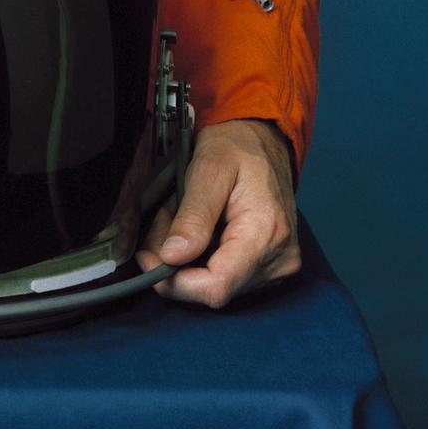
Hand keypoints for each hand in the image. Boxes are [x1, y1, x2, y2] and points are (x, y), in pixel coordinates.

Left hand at [135, 118, 300, 307]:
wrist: (264, 141)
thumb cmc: (239, 148)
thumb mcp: (208, 169)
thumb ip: (192, 216)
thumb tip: (172, 257)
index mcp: (267, 234)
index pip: (217, 286)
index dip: (175, 282)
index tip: (148, 258)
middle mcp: (278, 259)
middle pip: (213, 287)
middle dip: (177, 261)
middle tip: (164, 219)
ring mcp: (276, 266)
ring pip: (215, 283)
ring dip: (187, 257)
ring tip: (180, 216)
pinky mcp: (268, 266)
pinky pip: (226, 275)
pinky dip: (201, 256)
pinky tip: (197, 228)